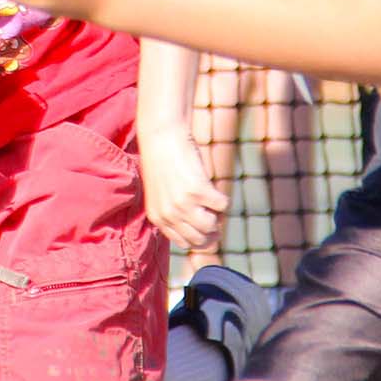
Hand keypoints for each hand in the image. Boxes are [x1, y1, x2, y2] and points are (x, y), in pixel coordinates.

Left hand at [137, 125, 226, 252]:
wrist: (161, 136)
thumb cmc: (164, 162)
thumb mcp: (162, 193)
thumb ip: (174, 212)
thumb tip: (205, 229)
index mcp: (157, 218)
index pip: (185, 243)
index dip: (199, 237)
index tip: (206, 228)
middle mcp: (169, 215)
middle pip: (200, 239)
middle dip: (212, 230)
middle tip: (214, 215)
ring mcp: (183, 204)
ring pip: (212, 227)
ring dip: (217, 216)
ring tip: (212, 201)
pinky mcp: (198, 190)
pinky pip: (223, 205)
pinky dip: (223, 198)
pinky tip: (213, 186)